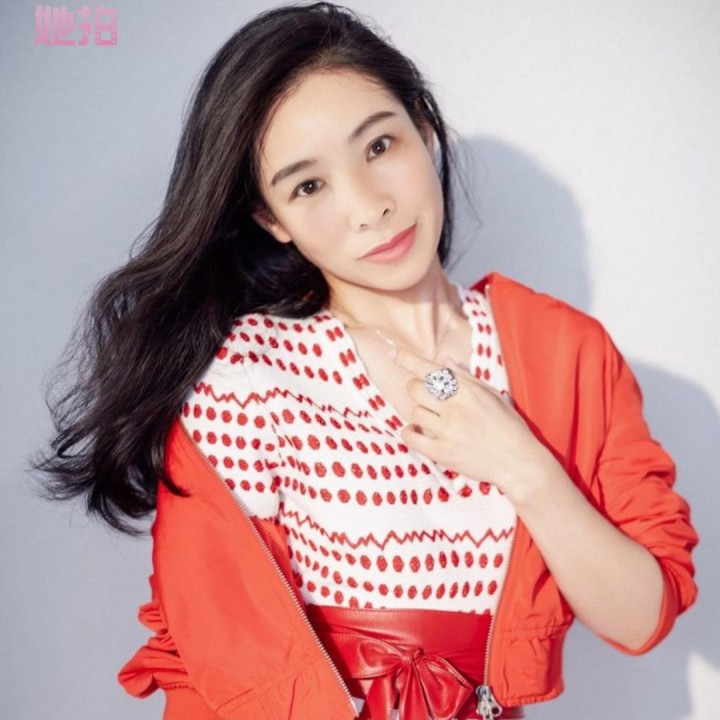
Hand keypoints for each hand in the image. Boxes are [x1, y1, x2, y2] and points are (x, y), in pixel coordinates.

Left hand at [390, 347, 560, 502]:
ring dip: (418, 413)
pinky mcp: (442, 453)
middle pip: (415, 389)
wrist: (519, 462)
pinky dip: (409, 432)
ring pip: (414, 412)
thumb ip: (466, 378)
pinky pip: (411, 437)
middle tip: (425, 396)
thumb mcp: (492, 395)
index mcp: (468, 391)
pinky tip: (417, 431)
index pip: (430, 370)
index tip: (393, 352)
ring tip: (432, 418)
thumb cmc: (508, 426)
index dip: (407, 359)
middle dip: (415, 388)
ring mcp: (448, 431)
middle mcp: (455, 408)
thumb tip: (444, 361)